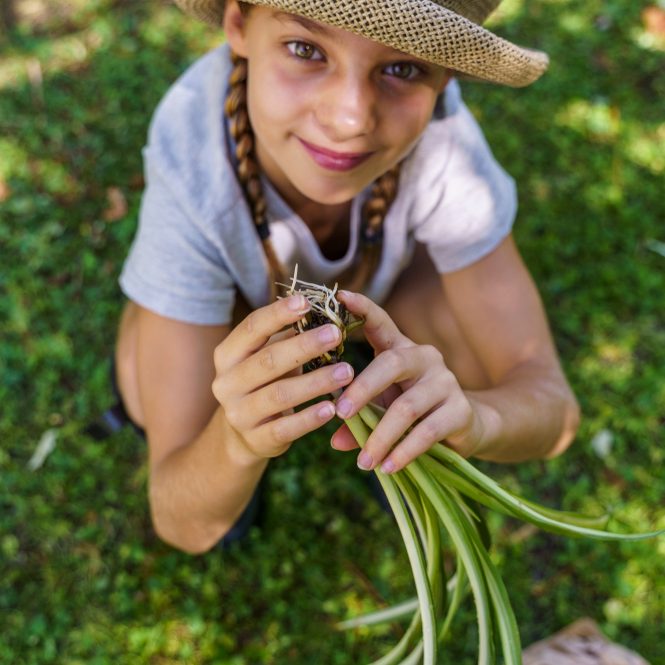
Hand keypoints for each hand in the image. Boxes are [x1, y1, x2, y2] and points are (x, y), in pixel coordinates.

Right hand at [212, 294, 354, 460]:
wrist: (243, 435)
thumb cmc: (264, 382)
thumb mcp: (266, 356)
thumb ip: (286, 335)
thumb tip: (322, 308)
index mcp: (227, 355)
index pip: (252, 328)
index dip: (278, 314)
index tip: (306, 302)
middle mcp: (226, 383)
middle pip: (268, 360)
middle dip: (305, 346)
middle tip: (336, 334)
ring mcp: (239, 414)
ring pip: (280, 395)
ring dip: (316, 382)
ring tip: (346, 371)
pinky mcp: (256, 440)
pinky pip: (286, 428)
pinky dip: (310, 418)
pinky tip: (331, 408)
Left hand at [330, 291, 483, 472]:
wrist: (469, 427)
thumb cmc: (415, 412)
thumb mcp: (383, 410)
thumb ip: (359, 419)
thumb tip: (334, 440)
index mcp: (401, 350)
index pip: (381, 323)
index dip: (362, 308)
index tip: (340, 294)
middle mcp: (425, 358)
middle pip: (391, 363)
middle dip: (362, 389)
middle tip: (339, 414)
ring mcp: (446, 382)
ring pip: (407, 406)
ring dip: (381, 436)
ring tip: (363, 462)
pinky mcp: (460, 410)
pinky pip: (428, 431)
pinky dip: (405, 451)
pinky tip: (388, 467)